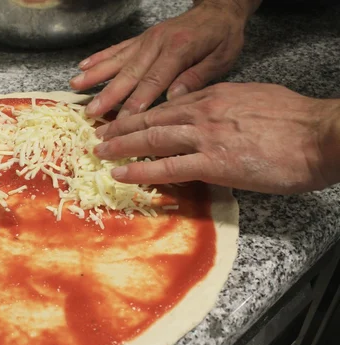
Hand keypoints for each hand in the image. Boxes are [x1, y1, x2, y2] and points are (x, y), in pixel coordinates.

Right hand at [70, 0, 251, 118]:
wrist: (218, 8)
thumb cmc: (222, 37)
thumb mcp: (221, 59)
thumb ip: (197, 78)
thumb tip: (174, 98)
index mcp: (178, 50)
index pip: (153, 81)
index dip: (136, 102)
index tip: (122, 121)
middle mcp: (157, 44)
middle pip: (129, 73)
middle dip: (108, 95)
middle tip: (91, 112)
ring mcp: (146, 40)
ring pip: (117, 60)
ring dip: (95, 75)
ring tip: (75, 87)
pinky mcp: (141, 38)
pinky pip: (117, 48)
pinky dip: (99, 57)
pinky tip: (83, 66)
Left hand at [92, 83, 339, 193]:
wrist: (321, 135)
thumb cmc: (296, 122)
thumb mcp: (255, 102)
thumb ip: (229, 109)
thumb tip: (215, 122)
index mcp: (215, 97)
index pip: (169, 105)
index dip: (143, 113)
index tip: (126, 119)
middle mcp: (204, 112)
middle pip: (153, 118)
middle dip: (123, 126)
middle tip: (100, 133)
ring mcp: (206, 136)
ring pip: (153, 138)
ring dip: (122, 145)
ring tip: (100, 151)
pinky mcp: (213, 162)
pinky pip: (168, 166)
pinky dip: (140, 170)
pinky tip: (121, 173)